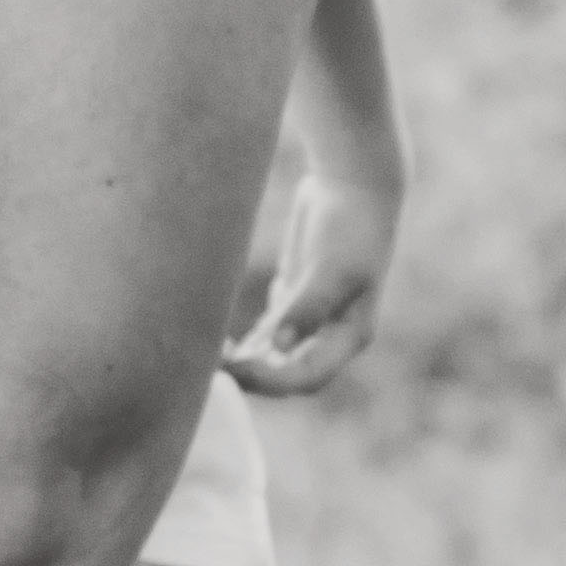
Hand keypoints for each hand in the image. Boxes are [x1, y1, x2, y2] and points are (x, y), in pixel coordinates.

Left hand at [222, 133, 398, 397]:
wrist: (356, 184)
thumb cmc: (351, 227)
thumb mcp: (330, 269)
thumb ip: (306, 309)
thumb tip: (278, 348)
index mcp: (350, 336)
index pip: (307, 376)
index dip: (270, 381)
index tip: (235, 368)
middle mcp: (334, 335)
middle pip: (289, 375)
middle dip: (252, 376)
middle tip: (212, 366)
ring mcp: (315, 318)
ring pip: (276, 357)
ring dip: (246, 362)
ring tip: (209, 357)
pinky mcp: (297, 297)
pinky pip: (269, 333)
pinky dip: (248, 342)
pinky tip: (222, 340)